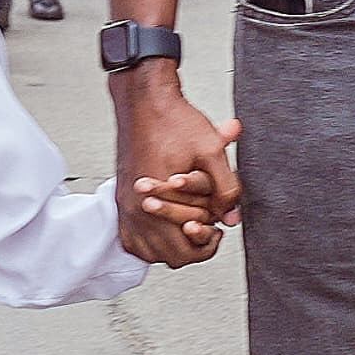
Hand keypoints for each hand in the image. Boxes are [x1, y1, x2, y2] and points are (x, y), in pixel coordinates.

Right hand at [111, 71, 240, 267]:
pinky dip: (149, 240)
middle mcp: (137, 206)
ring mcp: (126, 204)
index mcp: (160, 198)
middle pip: (168, 254)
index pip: (186, 246)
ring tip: (188, 231)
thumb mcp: (211, 151)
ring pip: (148, 250)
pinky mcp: (121, 197)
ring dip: (170, 247)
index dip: (209, 243)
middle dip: (192, 248)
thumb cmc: (172, 120)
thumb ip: (226, 187)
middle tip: (207, 231)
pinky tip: (164, 230)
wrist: (144, 100)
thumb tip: (232, 216)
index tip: (218, 230)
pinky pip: (132, 237)